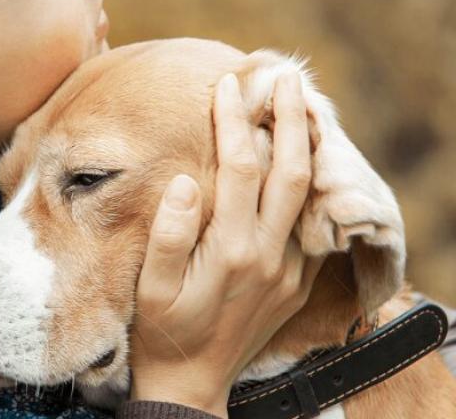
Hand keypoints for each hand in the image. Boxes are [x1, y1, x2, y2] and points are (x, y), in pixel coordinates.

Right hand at [129, 72, 322, 417]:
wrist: (194, 383)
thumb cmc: (164, 331)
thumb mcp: (150, 288)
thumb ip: (168, 234)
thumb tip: (185, 181)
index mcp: (231, 250)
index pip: (241, 168)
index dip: (234, 122)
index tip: (226, 87)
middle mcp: (269, 255)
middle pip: (292, 171)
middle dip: (290, 119)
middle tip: (286, 77)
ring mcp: (290, 269)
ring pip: (309, 195)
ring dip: (308, 146)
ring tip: (303, 107)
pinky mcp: (297, 281)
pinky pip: (310, 223)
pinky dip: (309, 184)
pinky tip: (300, 161)